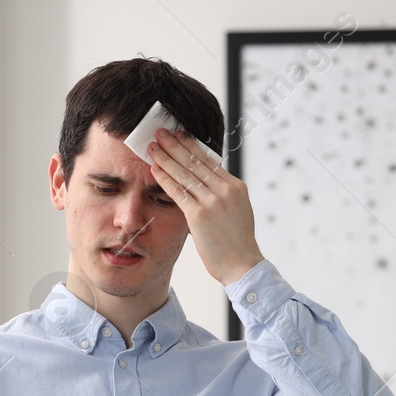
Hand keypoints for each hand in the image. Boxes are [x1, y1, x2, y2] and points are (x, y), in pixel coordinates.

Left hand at [147, 128, 264, 285]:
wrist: (242, 264)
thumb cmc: (236, 242)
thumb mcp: (235, 211)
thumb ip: (222, 195)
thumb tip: (205, 184)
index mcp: (235, 186)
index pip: (209, 161)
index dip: (191, 146)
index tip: (179, 135)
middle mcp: (226, 189)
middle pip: (196, 162)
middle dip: (176, 145)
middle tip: (161, 132)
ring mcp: (213, 201)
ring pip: (185, 174)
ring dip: (166, 158)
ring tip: (153, 146)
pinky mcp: (200, 215)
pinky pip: (178, 192)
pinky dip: (165, 179)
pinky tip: (154, 169)